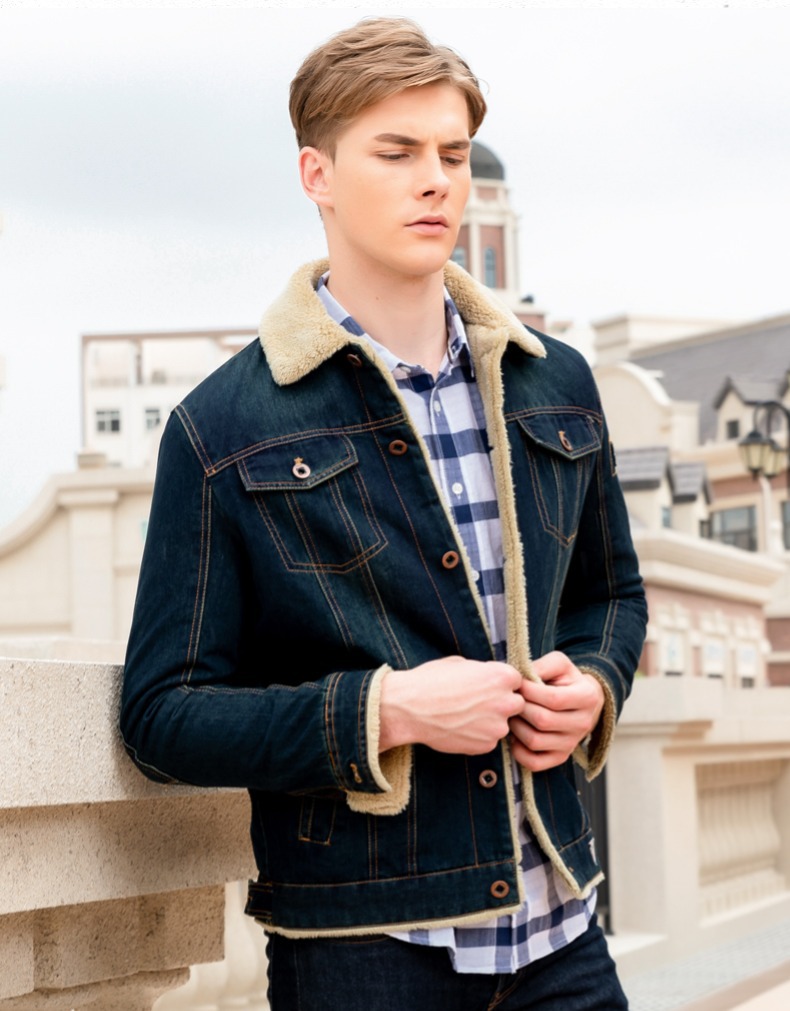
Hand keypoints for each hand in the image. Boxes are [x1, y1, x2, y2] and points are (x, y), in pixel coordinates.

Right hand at [379, 656, 524, 754]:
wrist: (409, 708)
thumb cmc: (431, 680)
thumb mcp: (461, 663)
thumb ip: (484, 672)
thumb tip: (491, 678)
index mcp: (502, 677)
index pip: (517, 681)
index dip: (502, 683)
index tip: (488, 685)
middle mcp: (506, 702)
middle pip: (517, 703)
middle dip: (502, 703)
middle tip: (478, 702)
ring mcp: (497, 727)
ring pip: (503, 723)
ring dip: (490, 721)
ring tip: (464, 715)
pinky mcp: (486, 746)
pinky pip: (489, 739)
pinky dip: (478, 735)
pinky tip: (459, 727)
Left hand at [508, 652, 603, 771]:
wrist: (582, 701)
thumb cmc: (566, 680)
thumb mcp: (559, 664)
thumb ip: (542, 666)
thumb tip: (521, 678)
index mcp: (587, 697)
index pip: (553, 699)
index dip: (529, 690)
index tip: (517, 684)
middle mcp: (583, 724)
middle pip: (542, 720)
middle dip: (520, 708)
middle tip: (511, 699)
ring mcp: (572, 744)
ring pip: (535, 741)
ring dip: (516, 727)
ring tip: (513, 714)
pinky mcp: (560, 757)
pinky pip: (534, 763)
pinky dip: (518, 751)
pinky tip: (516, 735)